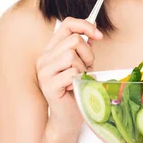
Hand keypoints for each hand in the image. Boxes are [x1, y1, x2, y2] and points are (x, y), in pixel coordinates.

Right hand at [36, 17, 102, 134]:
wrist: (68, 117)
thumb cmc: (76, 90)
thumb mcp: (83, 64)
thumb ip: (84, 47)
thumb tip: (93, 27)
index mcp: (51, 50)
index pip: (67, 24)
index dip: (85, 26)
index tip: (99, 36)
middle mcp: (44, 58)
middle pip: (73, 41)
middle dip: (87, 55)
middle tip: (86, 70)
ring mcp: (44, 71)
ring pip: (71, 56)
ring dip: (82, 68)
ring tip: (79, 80)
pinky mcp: (48, 85)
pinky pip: (71, 73)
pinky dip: (79, 80)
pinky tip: (74, 88)